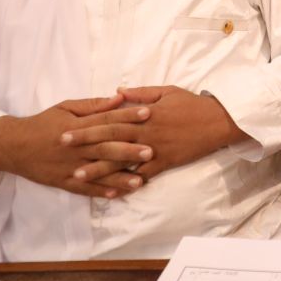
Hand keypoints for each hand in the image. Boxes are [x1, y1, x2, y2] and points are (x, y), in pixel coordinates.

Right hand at [0, 94, 152, 198]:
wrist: (14, 145)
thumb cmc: (44, 123)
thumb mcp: (67, 107)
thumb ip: (94, 105)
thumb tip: (119, 97)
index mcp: (78, 127)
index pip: (107, 120)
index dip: (128, 116)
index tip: (148, 113)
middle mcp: (76, 148)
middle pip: (105, 148)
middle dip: (129, 150)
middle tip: (151, 151)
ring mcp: (70, 167)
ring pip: (98, 173)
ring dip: (119, 178)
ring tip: (140, 181)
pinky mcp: (63, 181)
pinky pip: (83, 189)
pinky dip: (99, 192)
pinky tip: (116, 195)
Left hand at [60, 85, 249, 183]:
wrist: (217, 121)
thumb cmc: (192, 104)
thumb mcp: (166, 91)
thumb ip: (140, 93)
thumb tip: (116, 92)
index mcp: (143, 114)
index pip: (109, 120)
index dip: (87, 126)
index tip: (67, 130)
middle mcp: (145, 133)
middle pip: (109, 139)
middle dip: (85, 145)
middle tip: (62, 150)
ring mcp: (154, 150)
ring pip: (122, 161)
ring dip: (99, 169)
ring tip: (79, 176)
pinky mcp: (165, 163)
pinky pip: (143, 175)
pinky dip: (128, 183)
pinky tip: (112, 190)